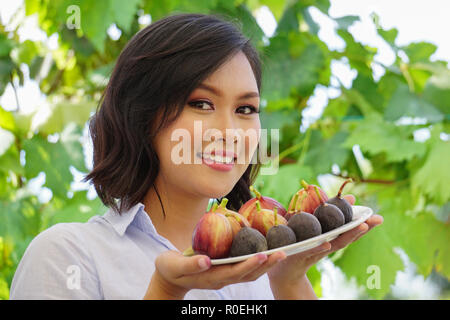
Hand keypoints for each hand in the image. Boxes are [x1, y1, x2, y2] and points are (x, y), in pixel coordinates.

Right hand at [144, 249, 285, 298]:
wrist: (169, 278)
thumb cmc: (169, 269)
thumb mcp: (174, 266)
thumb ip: (189, 264)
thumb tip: (206, 260)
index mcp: (211, 277)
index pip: (235, 272)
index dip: (249, 264)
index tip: (264, 254)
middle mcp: (222, 279)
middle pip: (249, 274)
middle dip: (266, 265)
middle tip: (283, 253)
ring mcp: (224, 276)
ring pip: (250, 273)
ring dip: (266, 265)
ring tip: (282, 253)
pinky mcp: (225, 271)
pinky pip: (245, 268)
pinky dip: (258, 262)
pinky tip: (266, 251)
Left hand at [267, 195, 382, 294]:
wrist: (281, 268)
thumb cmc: (298, 244)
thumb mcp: (311, 226)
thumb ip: (326, 212)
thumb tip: (348, 197)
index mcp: (330, 237)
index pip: (350, 230)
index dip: (364, 224)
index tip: (379, 217)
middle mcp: (327, 245)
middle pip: (347, 236)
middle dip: (363, 228)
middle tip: (378, 219)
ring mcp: (316, 251)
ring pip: (335, 244)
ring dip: (348, 236)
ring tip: (361, 227)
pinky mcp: (301, 255)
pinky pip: (311, 251)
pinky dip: (320, 247)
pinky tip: (328, 242)